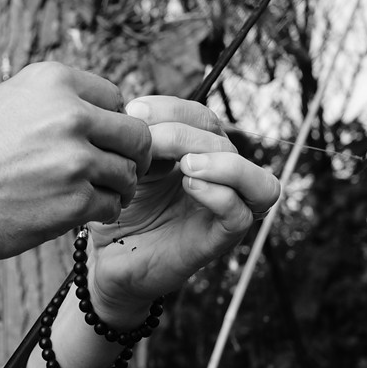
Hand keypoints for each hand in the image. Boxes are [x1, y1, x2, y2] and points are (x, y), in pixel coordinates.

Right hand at [0, 62, 152, 263]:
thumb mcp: (3, 103)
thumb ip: (50, 103)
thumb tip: (94, 111)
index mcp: (51, 81)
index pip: (115, 97)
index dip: (110, 124)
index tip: (98, 142)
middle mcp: (69, 113)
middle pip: (134, 134)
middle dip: (128, 156)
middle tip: (113, 172)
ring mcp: (74, 159)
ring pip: (127, 173)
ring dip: (115, 188)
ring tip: (89, 196)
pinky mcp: (73, 201)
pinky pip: (112, 205)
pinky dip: (100, 212)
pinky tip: (75, 214)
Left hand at [86, 96, 279, 319]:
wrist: (108, 259)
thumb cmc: (121, 210)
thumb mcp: (127, 165)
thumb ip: (140, 140)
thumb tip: (138, 110)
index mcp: (200, 155)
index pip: (204, 118)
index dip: (173, 108)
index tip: (134, 112)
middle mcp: (221, 180)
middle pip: (225, 142)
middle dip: (184, 134)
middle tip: (147, 142)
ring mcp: (225, 212)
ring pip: (258, 181)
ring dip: (223, 163)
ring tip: (186, 165)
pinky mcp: (219, 241)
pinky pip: (240, 215)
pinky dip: (220, 195)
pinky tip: (189, 186)